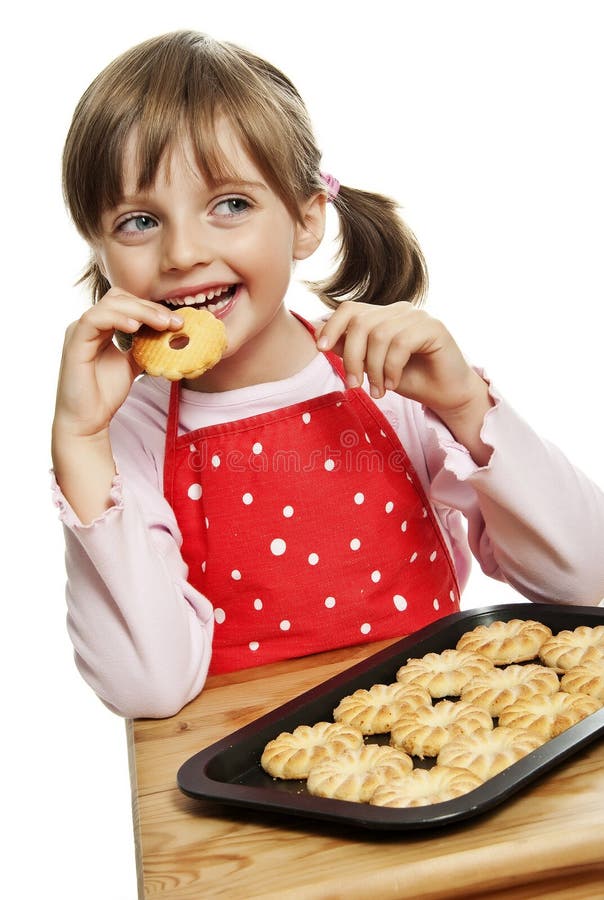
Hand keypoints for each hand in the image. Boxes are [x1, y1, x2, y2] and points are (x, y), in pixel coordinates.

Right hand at [53, 288, 182, 441]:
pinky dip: (118, 318)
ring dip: (141, 311)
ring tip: (163, 324)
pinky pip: (94, 319)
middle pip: (120, 298)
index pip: (127, 303)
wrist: (88, 420)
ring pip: (110, 304)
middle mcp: (89, 324)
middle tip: (176, 322)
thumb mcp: (133, 364)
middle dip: (150, 307)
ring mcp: (79, 331)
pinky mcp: (74, 342)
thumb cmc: (106, 394)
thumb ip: (144, 346)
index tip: (178, 321)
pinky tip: (136, 327)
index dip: (153, 308)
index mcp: (101, 327)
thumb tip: (170, 335)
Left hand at [315, 301, 493, 463]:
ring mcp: (417, 316)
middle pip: (361, 323)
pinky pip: (401, 343)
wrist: (445, 395)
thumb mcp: (372, 366)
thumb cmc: (410, 380)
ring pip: (379, 334)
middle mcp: (399, 310)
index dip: (332, 326)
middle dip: (352, 357)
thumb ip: (351, 350)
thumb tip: (320, 338)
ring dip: (374, 369)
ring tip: (379, 390)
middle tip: (354, 385)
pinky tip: (394, 385)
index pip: (350, 309)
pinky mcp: (434, 327)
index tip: (321, 349)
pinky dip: (392, 368)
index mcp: (383, 316)